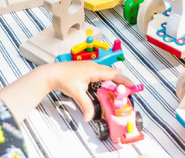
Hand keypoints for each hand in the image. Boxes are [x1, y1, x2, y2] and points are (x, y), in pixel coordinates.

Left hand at [0, 61, 132, 123]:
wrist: (52, 73)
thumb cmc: (63, 79)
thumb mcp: (76, 93)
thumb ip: (85, 105)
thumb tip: (89, 118)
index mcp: (93, 70)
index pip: (113, 74)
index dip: (124, 80)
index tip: (132, 86)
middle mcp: (94, 66)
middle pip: (112, 72)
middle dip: (122, 80)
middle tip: (130, 88)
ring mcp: (90, 66)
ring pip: (107, 71)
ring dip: (115, 78)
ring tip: (123, 86)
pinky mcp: (87, 68)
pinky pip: (102, 71)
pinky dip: (108, 77)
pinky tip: (109, 82)